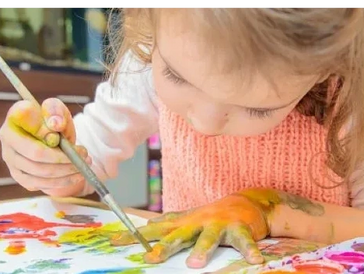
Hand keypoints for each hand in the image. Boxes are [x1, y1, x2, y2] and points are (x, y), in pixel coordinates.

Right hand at [0, 98, 89, 196]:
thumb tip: (55, 124)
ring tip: (84, 164)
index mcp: (15, 118)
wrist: (53, 138)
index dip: (46, 132)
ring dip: (67, 171)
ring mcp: (12, 161)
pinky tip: (77, 175)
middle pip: (37, 155)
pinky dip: (63, 181)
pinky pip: (42, 184)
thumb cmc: (53, 121)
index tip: (62, 135)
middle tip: (84, 154)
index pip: (28, 127)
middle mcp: (8, 140)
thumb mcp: (57, 109)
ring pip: (41, 173)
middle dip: (65, 157)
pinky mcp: (21, 176)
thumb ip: (55, 111)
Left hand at [111, 189, 274, 268]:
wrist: (243, 202)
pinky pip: (244, 240)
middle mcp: (198, 222)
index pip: (156, 229)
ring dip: (203, 249)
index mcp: (184, 222)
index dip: (135, 236)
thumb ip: (169, 222)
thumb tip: (146, 224)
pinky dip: (249, 250)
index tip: (115, 243)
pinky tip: (254, 260)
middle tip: (150, 259)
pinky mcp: (239, 228)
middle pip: (179, 235)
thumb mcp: (188, 218)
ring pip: (209, 237)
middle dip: (165, 247)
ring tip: (195, 263)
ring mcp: (219, 224)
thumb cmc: (211, 215)